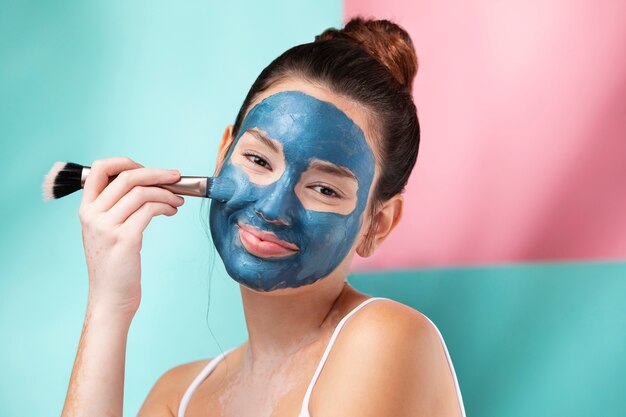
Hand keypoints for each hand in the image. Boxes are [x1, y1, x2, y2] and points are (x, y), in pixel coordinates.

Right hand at [78, 157, 184, 317]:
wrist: (110, 298)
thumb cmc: (114, 265)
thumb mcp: (105, 231)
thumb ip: (115, 207)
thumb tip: (147, 182)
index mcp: (86, 209)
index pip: (100, 169)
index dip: (126, 162)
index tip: (147, 169)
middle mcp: (93, 214)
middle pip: (128, 176)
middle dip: (157, 173)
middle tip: (176, 177)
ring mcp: (108, 226)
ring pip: (142, 192)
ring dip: (167, 192)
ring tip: (178, 200)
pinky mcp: (125, 238)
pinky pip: (150, 209)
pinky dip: (166, 205)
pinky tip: (172, 211)